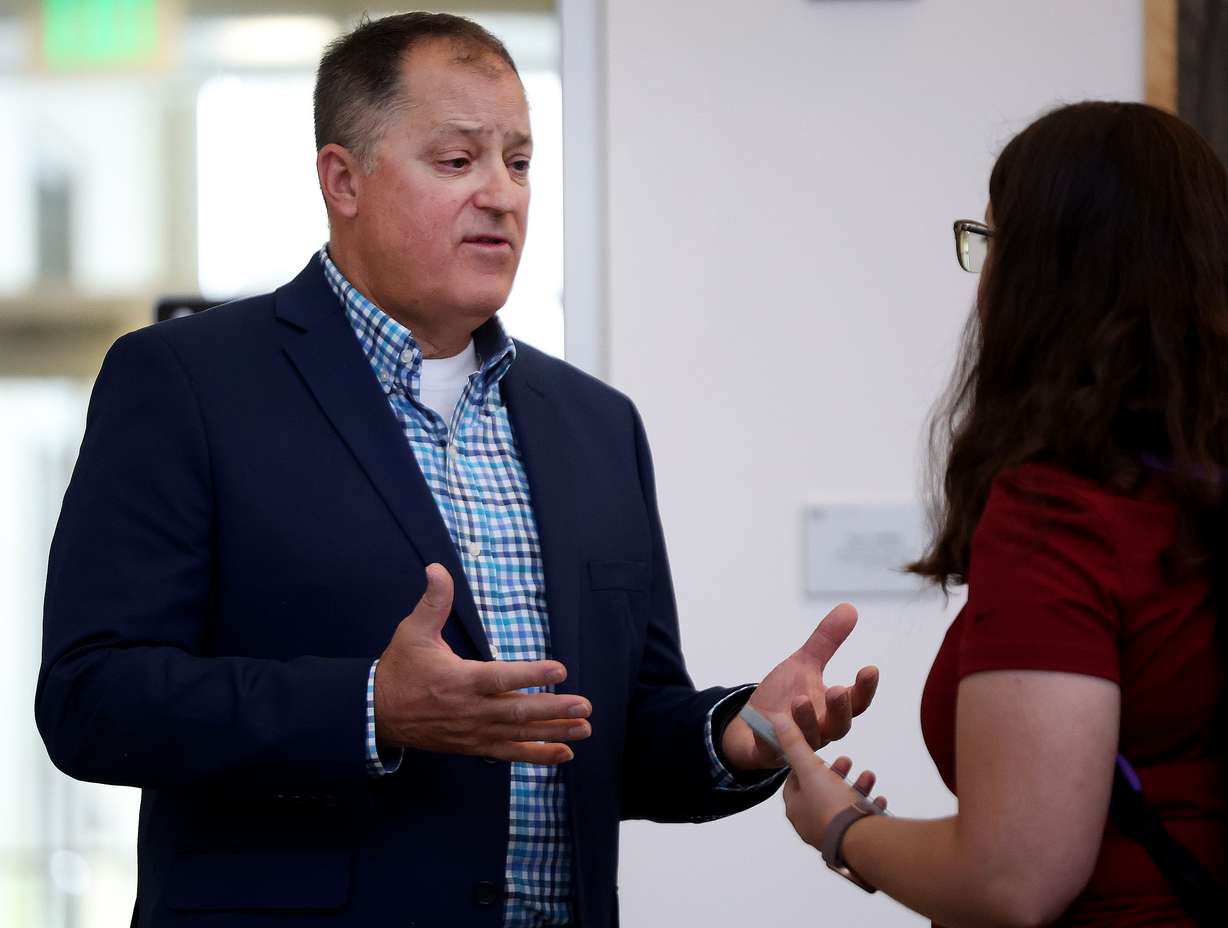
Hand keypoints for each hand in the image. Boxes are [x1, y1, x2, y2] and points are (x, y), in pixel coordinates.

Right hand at [374, 564, 591, 764]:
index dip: (531, 675)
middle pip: (517, 711)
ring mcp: (474, 731)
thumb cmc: (400, 669)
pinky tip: (563, 752)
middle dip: (554, 709)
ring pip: (519, 734)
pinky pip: (509, 753)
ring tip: (584, 727)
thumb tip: (437, 568)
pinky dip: (537, 755)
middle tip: (584, 705)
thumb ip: (433, 601)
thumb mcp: (413, 631)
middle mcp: (471, 710)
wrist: (376, 714)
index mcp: (460, 680)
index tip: (560, 670)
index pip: (501, 677)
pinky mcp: (473, 746)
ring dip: (553, 731)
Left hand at [721, 602, 877, 769]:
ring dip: (807, 720)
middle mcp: (821, 728)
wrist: (752, 722)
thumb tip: (850, 608)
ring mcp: (798, 742)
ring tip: (801, 700)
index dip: (865, 688)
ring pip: (810, 738)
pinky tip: (772, 722)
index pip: (857, 701)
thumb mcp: (803, 663)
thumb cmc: (785, 695)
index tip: (870, 668)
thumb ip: (826, 640)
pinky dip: (776, 736)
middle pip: (839, 725)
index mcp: (832, 707)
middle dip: (840, 708)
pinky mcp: (773, 750)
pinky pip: (776, 748)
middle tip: (838, 690)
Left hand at [777, 710, 887, 849]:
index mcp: (796, 808)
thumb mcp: (811, 769)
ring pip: (843, 805)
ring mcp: (831, 835)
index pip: (794, 782)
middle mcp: (810, 824)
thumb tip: (777, 721)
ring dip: (856, 787)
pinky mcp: (852, 842)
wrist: (858, 843)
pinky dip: (869, 808)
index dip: (806, 765)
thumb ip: (795, 745)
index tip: (820, 756)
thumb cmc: (831, 808)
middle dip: (836, 773)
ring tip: (868, 776)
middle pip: (821, 792)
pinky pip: (861, 821)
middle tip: (846, 762)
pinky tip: (878, 800)